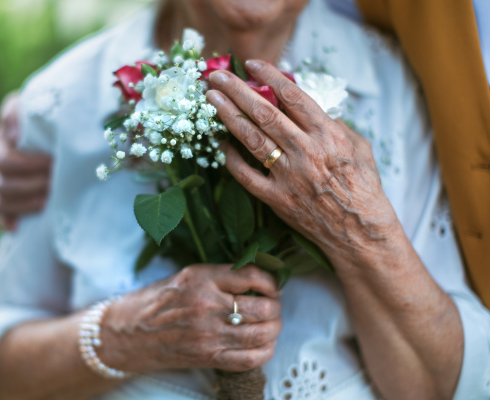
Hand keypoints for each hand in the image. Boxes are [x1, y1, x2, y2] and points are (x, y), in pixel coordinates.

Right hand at [0, 93, 52, 230]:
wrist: (53, 132)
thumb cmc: (43, 118)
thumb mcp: (32, 106)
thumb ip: (17, 112)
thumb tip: (12, 133)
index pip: (5, 161)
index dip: (28, 165)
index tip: (52, 162)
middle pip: (3, 184)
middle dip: (32, 185)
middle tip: (55, 183)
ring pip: (0, 201)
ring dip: (25, 204)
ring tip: (49, 201)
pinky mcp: (4, 200)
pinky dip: (6, 221)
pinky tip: (18, 227)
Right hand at [97, 264, 281, 372]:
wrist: (126, 333)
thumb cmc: (154, 302)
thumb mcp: (184, 276)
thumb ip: (218, 276)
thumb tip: (255, 280)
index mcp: (201, 278)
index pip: (252, 276)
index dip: (271, 281)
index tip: (272, 286)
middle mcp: (207, 304)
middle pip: (263, 307)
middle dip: (275, 307)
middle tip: (272, 306)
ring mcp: (208, 333)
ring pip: (261, 333)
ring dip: (274, 329)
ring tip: (271, 325)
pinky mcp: (207, 357)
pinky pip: (250, 358)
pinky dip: (265, 352)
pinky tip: (264, 345)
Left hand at [206, 61, 402, 268]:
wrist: (360, 232)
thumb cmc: (363, 188)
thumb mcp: (360, 147)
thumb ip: (334, 125)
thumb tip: (309, 109)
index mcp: (327, 135)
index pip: (292, 96)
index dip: (269, 76)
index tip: (251, 65)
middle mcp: (305, 151)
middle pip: (264, 113)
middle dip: (237, 91)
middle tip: (217, 77)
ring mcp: (288, 176)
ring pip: (251, 139)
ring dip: (228, 116)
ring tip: (211, 99)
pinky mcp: (276, 199)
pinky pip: (246, 176)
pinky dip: (231, 159)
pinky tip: (220, 144)